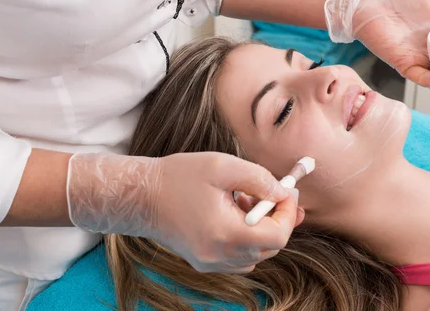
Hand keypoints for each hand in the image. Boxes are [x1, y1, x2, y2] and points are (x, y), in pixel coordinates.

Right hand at [67, 152, 299, 273]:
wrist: (140, 197)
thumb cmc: (178, 177)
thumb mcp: (222, 166)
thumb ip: (259, 179)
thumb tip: (284, 193)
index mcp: (226, 234)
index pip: (277, 237)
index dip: (288, 213)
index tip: (287, 192)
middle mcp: (220, 256)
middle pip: (270, 248)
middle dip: (277, 218)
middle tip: (273, 193)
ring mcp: (211, 263)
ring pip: (256, 253)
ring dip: (261, 228)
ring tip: (246, 200)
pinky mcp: (204, 261)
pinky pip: (240, 257)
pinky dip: (246, 238)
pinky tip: (234, 215)